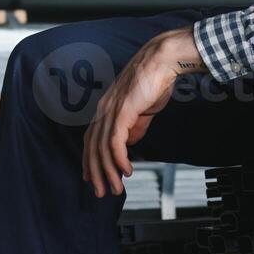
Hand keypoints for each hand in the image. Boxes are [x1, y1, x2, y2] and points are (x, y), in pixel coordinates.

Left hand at [82, 26, 204, 197]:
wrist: (163, 61)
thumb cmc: (154, 81)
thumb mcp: (142, 110)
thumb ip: (134, 127)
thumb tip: (129, 144)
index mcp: (106, 108)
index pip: (91, 139)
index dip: (90, 160)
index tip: (92, 178)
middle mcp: (104, 109)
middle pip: (92, 147)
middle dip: (95, 173)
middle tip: (100, 192)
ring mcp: (111, 109)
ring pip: (102, 148)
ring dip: (108, 171)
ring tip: (116, 187)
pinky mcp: (123, 111)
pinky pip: (116, 140)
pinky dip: (119, 158)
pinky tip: (126, 170)